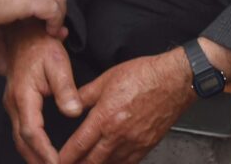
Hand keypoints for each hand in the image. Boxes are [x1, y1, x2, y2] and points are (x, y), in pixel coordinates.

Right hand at [3, 22, 83, 163]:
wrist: (23, 33)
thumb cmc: (39, 44)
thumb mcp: (58, 63)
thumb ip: (66, 89)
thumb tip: (74, 112)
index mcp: (23, 96)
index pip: (31, 132)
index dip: (44, 151)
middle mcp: (14, 103)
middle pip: (22, 142)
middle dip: (38, 161)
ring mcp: (13, 105)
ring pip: (19, 138)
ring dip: (34, 156)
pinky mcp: (16, 104)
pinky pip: (21, 130)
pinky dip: (31, 145)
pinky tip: (42, 152)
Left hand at [59, 50, 193, 163]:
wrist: (174, 80)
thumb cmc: (143, 75)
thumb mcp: (106, 78)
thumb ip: (85, 95)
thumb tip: (71, 104)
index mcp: (105, 117)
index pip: (79, 144)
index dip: (65, 156)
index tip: (56, 160)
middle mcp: (118, 135)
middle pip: (92, 161)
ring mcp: (134, 143)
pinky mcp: (147, 145)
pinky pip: (128, 163)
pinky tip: (110, 163)